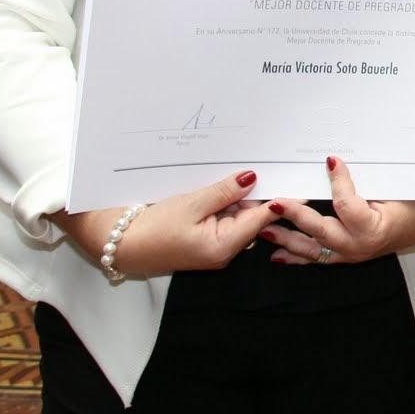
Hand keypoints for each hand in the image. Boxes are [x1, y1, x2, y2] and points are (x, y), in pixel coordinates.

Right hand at [57, 169, 268, 276]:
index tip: (295, 177)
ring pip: (238, 216)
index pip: (263, 217)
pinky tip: (220, 186)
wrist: (119, 244)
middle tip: (264, 162)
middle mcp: (224, 251)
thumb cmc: (152, 228)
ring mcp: (215, 247)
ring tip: (238, 170)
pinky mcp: (205, 241)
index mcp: (224, 246)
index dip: (279, 196)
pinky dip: (224, 203)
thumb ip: (224, 191)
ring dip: (237, 196)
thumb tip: (253, 177)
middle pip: (252, 216)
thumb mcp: (191, 204)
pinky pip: (224, 219)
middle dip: (255, 192)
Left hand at [259, 156, 414, 265]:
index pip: (348, 205)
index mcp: (374, 228)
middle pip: (320, 231)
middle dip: (295, 216)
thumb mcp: (397, 189)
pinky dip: (296, 256)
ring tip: (264, 229)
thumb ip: (367, 181)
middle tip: (275, 203)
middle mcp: (358, 246)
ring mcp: (350, 254)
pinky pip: (316, 258)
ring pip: (312, 249)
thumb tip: (339, 162)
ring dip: (287, 239)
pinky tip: (277, 254)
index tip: (331, 160)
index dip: (338, 182)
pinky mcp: (345, 257)